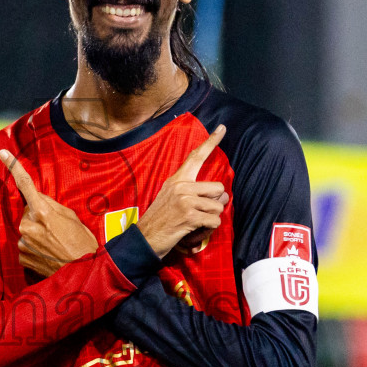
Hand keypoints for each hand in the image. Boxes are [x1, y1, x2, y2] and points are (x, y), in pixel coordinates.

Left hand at [0, 149, 97, 276]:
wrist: (83, 274)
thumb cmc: (83, 243)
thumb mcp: (72, 218)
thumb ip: (52, 206)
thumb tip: (38, 200)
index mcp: (43, 212)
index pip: (25, 185)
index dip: (13, 167)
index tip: (2, 153)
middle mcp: (28, 226)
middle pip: (27, 212)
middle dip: (38, 216)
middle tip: (56, 229)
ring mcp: (23, 243)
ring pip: (26, 230)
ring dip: (37, 233)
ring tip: (55, 244)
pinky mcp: (21, 257)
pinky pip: (25, 246)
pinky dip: (34, 248)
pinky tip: (48, 254)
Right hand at [135, 124, 228, 258]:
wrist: (144, 239)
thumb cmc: (160, 220)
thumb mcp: (171, 198)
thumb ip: (193, 192)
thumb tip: (222, 195)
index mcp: (177, 180)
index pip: (196, 157)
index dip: (211, 142)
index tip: (222, 128)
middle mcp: (181, 186)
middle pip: (218, 188)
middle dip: (216, 203)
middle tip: (203, 212)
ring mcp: (185, 200)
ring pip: (218, 206)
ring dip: (212, 218)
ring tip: (196, 223)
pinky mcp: (189, 216)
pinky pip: (214, 220)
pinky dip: (209, 229)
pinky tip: (196, 231)